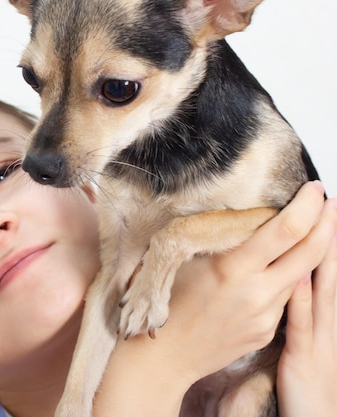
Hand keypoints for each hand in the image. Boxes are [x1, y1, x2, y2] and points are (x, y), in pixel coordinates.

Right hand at [169, 182, 335, 380]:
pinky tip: (276, 269)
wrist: (166, 355)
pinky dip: (286, 279)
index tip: (314, 189)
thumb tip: (250, 215)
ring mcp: (266, 316)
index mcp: (234, 269)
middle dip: (327, 223)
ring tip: (310, 230)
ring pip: (301, 275)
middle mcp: (257, 293)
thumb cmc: (168, 302)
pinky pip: (285, 298)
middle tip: (329, 203)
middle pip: (311, 252)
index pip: (288, 230)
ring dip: (311, 251)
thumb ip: (221, 238)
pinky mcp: (267, 331)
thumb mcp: (186, 259)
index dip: (308, 205)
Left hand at [277, 200, 336, 416]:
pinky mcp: (303, 356)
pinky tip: (298, 278)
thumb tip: (285, 276)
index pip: (320, 266)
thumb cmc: (303, 375)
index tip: (322, 207)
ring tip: (320, 223)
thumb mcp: (302, 335)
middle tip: (327, 201)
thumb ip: (292, 304)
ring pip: (319, 290)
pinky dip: (301, 300)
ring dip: (319, 256)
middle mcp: (323, 320)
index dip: (323, 236)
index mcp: (320, 313)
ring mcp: (316, 337)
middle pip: (324, 269)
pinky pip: (300, 324)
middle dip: (326, 233)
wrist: (314, 414)